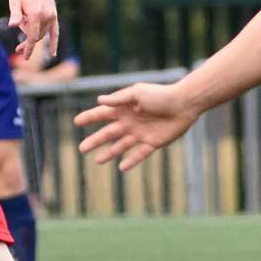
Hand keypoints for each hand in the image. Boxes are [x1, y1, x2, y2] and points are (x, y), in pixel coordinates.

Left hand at [7, 0, 56, 62]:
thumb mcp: (14, 1)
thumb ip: (15, 14)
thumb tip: (12, 25)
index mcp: (36, 14)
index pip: (32, 36)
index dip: (28, 48)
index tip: (25, 57)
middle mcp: (46, 16)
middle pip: (36, 36)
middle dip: (27, 43)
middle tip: (17, 49)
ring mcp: (52, 15)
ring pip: (42, 33)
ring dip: (33, 34)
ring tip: (23, 25)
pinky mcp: (54, 15)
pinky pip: (55, 32)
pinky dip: (53, 43)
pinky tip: (52, 54)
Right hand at [75, 83, 196, 170]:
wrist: (184, 104)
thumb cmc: (160, 95)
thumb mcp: (137, 93)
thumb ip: (118, 99)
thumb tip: (99, 101)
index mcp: (125, 108)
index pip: (103, 114)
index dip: (90, 117)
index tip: (76, 122)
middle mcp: (131, 121)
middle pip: (108, 133)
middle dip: (95, 140)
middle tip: (81, 148)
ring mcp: (141, 133)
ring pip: (121, 145)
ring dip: (109, 153)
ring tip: (97, 161)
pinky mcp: (153, 142)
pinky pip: (140, 154)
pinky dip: (131, 161)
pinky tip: (122, 167)